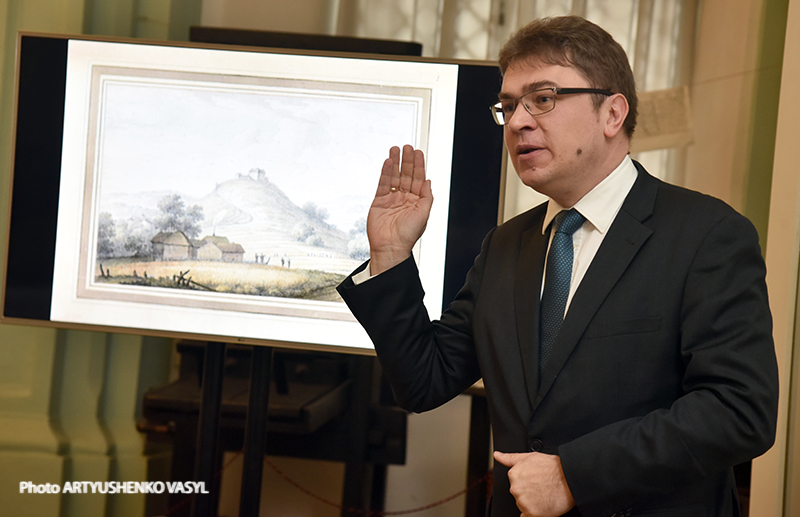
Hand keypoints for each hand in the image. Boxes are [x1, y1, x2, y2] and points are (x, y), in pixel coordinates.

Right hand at [367, 145, 432, 274]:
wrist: (391, 247)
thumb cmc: (408, 235)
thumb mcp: (424, 214)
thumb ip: (427, 196)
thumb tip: (429, 181)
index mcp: (417, 201)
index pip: (419, 178)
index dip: (418, 165)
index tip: (417, 152)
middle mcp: (404, 198)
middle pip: (406, 174)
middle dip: (407, 160)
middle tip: (406, 147)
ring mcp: (391, 199)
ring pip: (394, 176)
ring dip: (395, 163)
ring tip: (395, 150)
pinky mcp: (379, 201)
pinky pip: (383, 183)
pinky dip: (385, 172)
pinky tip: (388, 163)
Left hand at [493, 451, 574, 516]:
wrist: (570, 478)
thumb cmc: (553, 468)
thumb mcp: (530, 457)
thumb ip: (510, 458)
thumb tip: (497, 455)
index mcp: (513, 475)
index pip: (514, 484)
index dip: (526, 484)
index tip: (535, 482)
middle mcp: (515, 489)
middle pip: (518, 496)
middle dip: (529, 494)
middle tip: (542, 489)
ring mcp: (523, 502)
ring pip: (523, 506)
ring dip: (532, 504)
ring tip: (545, 495)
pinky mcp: (531, 513)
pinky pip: (527, 516)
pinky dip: (534, 514)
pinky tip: (543, 506)